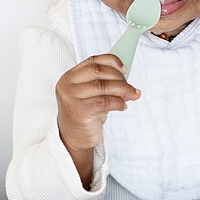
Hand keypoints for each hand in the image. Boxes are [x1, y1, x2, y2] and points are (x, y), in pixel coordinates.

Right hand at [56, 54, 139, 185]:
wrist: (73, 139)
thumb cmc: (85, 114)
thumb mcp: (91, 94)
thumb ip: (103, 81)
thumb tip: (125, 74)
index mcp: (69, 77)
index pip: (92, 60)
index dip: (111, 61)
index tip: (124, 68)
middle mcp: (67, 85)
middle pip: (98, 71)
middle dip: (119, 77)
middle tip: (131, 86)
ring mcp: (71, 98)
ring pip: (103, 85)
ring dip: (123, 89)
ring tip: (132, 95)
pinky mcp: (79, 111)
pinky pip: (105, 102)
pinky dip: (118, 102)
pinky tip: (123, 106)